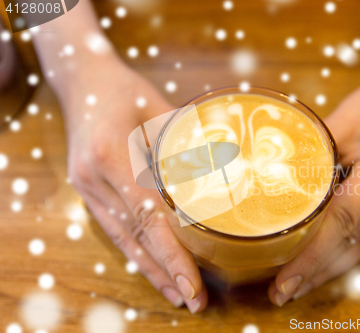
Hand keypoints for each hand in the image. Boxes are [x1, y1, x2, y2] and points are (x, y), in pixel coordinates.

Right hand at [62, 58, 206, 312]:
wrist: (82, 81)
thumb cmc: (124, 90)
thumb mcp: (158, 109)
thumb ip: (188, 142)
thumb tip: (229, 168)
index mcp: (111, 156)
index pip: (147, 217)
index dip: (172, 254)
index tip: (193, 283)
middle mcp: (93, 179)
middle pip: (135, 237)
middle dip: (167, 272)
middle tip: (194, 300)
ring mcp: (87, 189)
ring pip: (123, 239)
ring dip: (151, 270)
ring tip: (178, 295)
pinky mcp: (89, 192)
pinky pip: (116, 229)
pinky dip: (137, 252)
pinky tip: (154, 268)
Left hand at [269, 69, 359, 305]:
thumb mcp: (339, 122)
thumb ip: (310, 155)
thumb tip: (271, 181)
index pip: (343, 222)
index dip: (312, 255)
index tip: (286, 277)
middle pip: (354, 244)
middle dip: (317, 272)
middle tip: (283, 291)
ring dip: (332, 270)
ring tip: (299, 286)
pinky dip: (350, 255)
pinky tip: (328, 266)